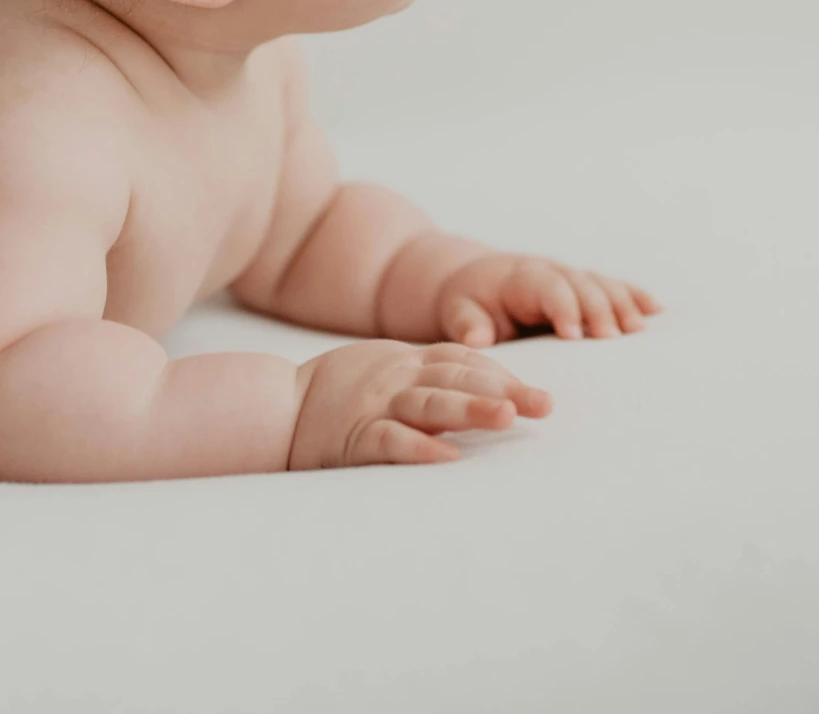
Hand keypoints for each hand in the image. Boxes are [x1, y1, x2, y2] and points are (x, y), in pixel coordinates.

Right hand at [289, 340, 551, 468]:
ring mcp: (375, 406)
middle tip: (545, 405)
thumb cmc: (337, 395)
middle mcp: (396, 379)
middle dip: (504, 390)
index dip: (501, 373)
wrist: (273, 408)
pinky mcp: (354, 437)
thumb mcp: (385, 373)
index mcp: (405, 362)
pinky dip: (419, 448)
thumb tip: (484, 395)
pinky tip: (448, 458)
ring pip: (431, 402)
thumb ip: (427, 378)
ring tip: (507, 417)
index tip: (536, 393)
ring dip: (471, 408)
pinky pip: (390, 441)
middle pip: (458, 377)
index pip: (462, 360)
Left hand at [434, 253, 660, 345]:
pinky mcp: (585, 287)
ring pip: (602, 284)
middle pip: (581, 284)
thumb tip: (479, 338)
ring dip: (623, 304)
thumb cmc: (468, 301)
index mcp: (520, 277)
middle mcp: (551, 271)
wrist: (477, 280)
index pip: (547, 286)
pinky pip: (614, 287)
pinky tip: (658, 310)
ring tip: (640, 329)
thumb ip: (466, 324)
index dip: (562, 307)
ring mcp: (572, 277)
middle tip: (613, 337)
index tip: (574, 334)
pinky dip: (635, 296)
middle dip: (598, 309)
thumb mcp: (457, 311)